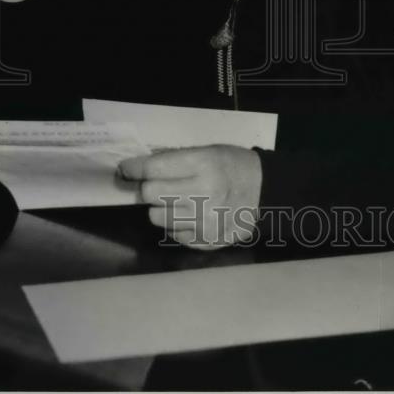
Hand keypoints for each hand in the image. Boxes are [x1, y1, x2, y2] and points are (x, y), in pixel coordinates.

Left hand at [118, 145, 262, 249]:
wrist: (266, 193)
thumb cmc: (234, 166)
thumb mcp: (209, 151)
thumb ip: (177, 159)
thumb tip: (140, 167)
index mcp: (204, 165)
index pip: (155, 168)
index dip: (135, 168)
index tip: (126, 169)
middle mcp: (204, 193)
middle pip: (150, 194)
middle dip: (148, 189)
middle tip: (156, 185)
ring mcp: (205, 221)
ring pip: (156, 217)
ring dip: (160, 208)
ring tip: (176, 201)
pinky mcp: (206, 241)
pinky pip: (172, 234)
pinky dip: (175, 225)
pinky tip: (189, 215)